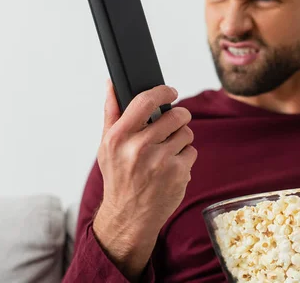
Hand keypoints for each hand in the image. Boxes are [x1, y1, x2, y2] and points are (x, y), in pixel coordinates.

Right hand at [93, 80, 197, 280]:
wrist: (129, 216)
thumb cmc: (118, 177)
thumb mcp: (107, 146)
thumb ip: (111, 112)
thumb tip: (112, 83)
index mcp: (118, 138)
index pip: (145, 101)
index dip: (163, 91)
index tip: (171, 92)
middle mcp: (139, 148)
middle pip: (175, 115)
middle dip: (179, 116)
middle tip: (174, 122)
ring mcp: (161, 162)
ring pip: (187, 132)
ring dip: (182, 137)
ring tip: (168, 149)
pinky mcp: (179, 174)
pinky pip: (192, 151)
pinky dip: (185, 156)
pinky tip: (171, 166)